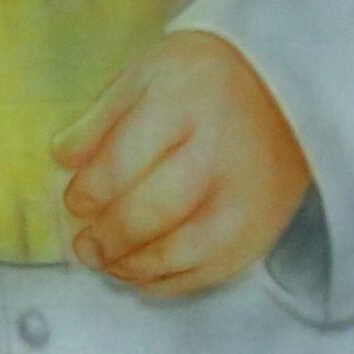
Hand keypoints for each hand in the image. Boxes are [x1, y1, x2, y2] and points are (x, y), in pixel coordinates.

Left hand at [51, 30, 311, 300]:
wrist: (291, 87)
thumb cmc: (209, 76)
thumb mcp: (150, 72)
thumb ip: (103, 117)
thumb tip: (62, 159)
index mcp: (185, 103)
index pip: (122, 162)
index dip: (89, 192)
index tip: (75, 200)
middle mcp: (219, 154)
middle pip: (150, 213)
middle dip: (107, 238)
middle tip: (85, 244)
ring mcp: (245, 200)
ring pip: (179, 253)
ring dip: (132, 266)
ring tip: (109, 260)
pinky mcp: (261, 232)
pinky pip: (207, 273)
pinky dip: (168, 281)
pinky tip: (144, 272)